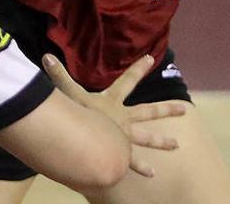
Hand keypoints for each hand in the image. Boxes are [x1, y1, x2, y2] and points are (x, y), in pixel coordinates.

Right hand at [43, 54, 186, 177]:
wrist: (88, 145)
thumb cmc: (79, 117)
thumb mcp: (69, 93)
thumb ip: (58, 76)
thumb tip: (45, 56)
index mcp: (112, 102)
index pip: (128, 80)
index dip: (138, 68)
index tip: (151, 58)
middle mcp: (123, 119)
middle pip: (149, 112)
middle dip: (166, 110)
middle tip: (184, 110)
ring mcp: (124, 137)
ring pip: (147, 139)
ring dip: (161, 142)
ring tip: (176, 146)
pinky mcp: (120, 154)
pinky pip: (132, 162)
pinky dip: (140, 167)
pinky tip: (151, 174)